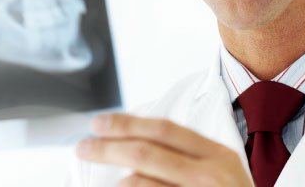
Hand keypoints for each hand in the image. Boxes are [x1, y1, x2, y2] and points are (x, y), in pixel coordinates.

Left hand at [76, 114, 252, 186]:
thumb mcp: (221, 171)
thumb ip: (187, 155)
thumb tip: (133, 141)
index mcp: (218, 155)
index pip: (163, 130)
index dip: (126, 123)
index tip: (99, 123)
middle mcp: (209, 175)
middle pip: (145, 153)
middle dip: (106, 148)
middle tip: (82, 147)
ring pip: (139, 183)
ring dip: (116, 182)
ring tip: (107, 183)